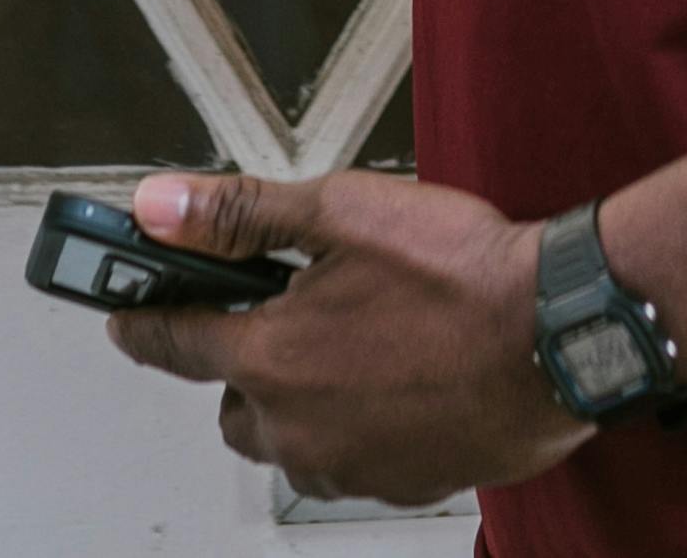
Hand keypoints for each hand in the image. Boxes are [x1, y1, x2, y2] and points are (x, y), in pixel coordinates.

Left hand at [101, 170, 590, 507]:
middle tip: (284, 319)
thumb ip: (240, 213)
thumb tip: (160, 206)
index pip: (173, 345)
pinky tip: (399, 381)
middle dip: (244, 369)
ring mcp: (353, 462)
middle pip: (235, 409)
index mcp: (272, 357)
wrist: (560, 332)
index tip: (126, 317)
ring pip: (295, 443)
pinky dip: (361, 426)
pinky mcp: (406, 480)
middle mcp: (301, 425)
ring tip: (352, 348)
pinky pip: (356, 460)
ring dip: (303, 404)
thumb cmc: (464, 275)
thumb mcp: (341, 213)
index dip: (143, 322)